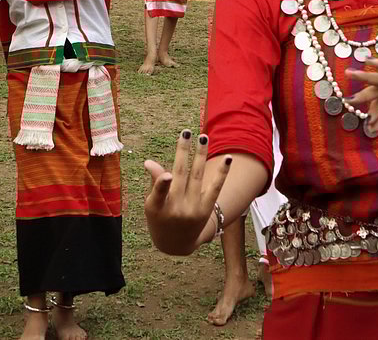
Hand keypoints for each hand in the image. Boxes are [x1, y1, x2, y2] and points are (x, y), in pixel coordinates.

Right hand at [143, 131, 231, 255]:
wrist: (176, 244)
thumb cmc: (159, 219)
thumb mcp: (151, 204)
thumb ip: (155, 184)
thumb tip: (149, 162)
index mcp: (156, 208)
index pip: (159, 194)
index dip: (162, 184)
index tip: (166, 173)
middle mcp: (176, 210)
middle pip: (180, 176)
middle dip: (183, 152)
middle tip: (186, 132)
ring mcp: (192, 210)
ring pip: (197, 177)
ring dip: (201, 155)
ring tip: (203, 138)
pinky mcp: (205, 210)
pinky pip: (215, 188)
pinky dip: (222, 173)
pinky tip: (228, 159)